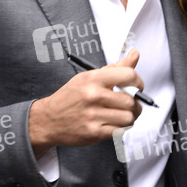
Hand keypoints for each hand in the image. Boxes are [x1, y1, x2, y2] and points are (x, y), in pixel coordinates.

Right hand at [28, 49, 143, 156]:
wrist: (49, 119)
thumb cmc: (71, 96)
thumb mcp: (89, 76)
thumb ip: (115, 68)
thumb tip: (135, 54)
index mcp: (93, 78)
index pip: (128, 75)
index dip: (138, 82)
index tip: (137, 86)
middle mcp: (93, 96)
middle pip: (130, 100)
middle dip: (135, 103)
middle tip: (131, 103)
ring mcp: (93, 115)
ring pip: (128, 117)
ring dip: (130, 117)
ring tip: (123, 114)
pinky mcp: (94, 133)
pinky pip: (120, 130)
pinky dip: (121, 128)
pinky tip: (114, 122)